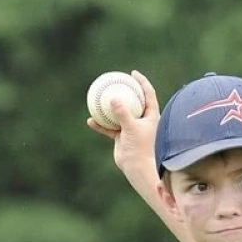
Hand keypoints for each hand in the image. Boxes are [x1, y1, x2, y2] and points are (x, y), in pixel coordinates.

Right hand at [86, 70, 160, 196]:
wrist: (136, 168)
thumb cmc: (139, 148)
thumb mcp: (131, 128)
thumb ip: (122, 113)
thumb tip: (113, 98)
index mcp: (151, 116)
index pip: (148, 94)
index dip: (142, 82)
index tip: (133, 73)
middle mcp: (141, 121)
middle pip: (134, 101)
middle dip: (125, 90)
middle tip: (115, 80)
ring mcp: (131, 128)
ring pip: (118, 114)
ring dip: (108, 107)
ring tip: (99, 97)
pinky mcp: (122, 137)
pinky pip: (109, 128)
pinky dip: (100, 125)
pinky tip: (90, 121)